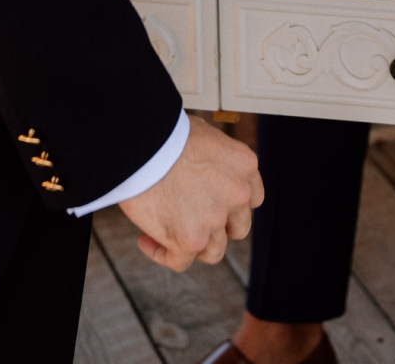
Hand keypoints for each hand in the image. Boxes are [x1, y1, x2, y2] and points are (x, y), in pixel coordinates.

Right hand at [119, 115, 261, 269]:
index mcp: (244, 165)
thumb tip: (205, 166)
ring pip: (212, 250)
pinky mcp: (191, 240)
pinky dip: (162, 253)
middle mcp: (237, 194)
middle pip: (237, 228)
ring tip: (169, 230)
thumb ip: (215, 158)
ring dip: (192, 243)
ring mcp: (215, 219)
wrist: (143, 143)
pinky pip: (179, 261)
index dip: (233, 205)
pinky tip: (147, 239)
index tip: (216, 205)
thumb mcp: (204, 134)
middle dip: (217, 226)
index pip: (252, 198)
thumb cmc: (166, 133)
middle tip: (192, 218)